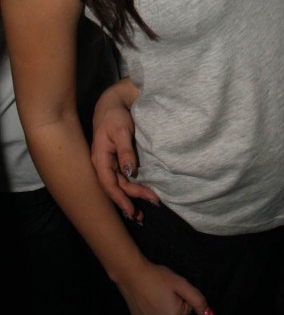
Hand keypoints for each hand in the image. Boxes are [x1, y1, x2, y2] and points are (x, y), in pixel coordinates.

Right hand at [91, 79, 158, 221]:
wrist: (113, 104)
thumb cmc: (115, 116)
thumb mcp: (121, 131)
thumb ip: (125, 151)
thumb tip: (129, 172)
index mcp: (100, 158)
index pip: (109, 184)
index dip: (120, 199)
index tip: (132, 210)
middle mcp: (103, 164)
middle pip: (117, 187)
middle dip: (132, 199)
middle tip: (150, 209)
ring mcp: (109, 163)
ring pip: (120, 184)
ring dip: (132, 196)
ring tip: (145, 210)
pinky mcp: (116, 160)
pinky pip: (123, 178)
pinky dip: (131, 187)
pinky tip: (140, 194)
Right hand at [118, 258, 214, 314]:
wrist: (133, 276)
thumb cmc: (157, 277)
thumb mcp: (181, 284)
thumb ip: (198, 301)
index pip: (189, 311)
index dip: (182, 299)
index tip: (171, 291)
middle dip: (175, 308)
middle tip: (164, 294)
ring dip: (165, 314)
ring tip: (156, 299)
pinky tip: (150, 307)